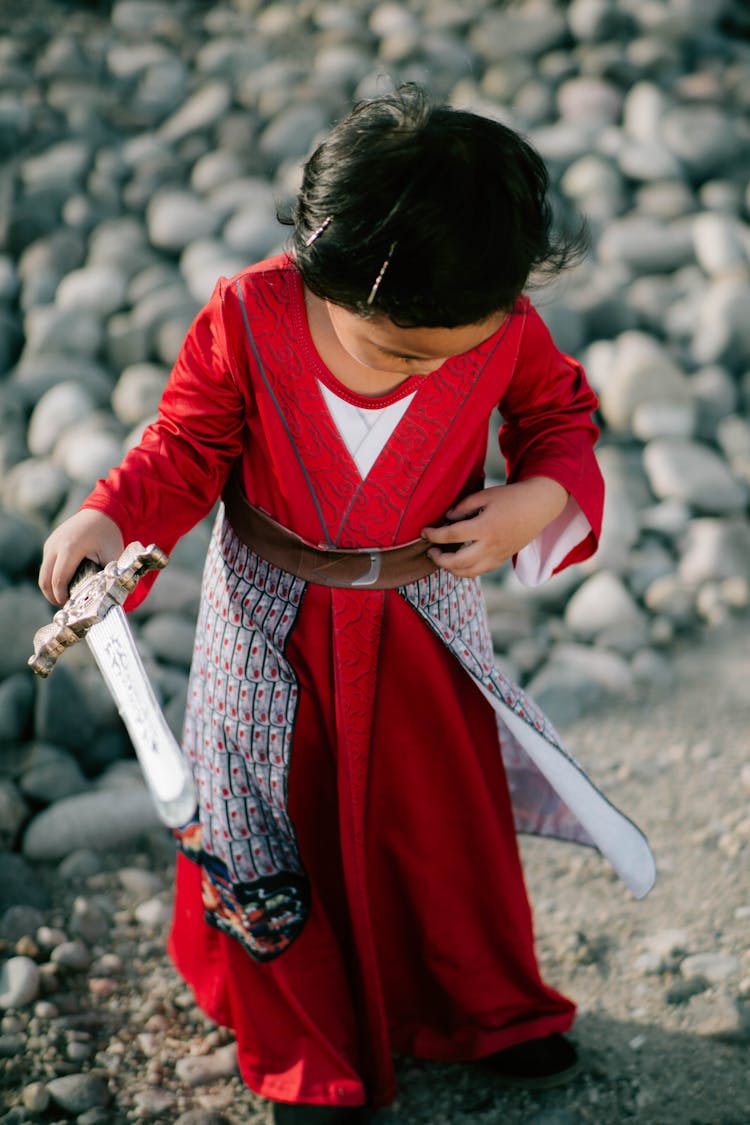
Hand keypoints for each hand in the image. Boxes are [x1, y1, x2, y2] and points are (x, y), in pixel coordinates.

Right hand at [39, 508, 124, 605]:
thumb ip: (108, 576)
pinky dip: (52, 577)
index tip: (69, 605)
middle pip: (45, 580)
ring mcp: (50, 543)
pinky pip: (46, 565)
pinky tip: (65, 583)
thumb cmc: (109, 534)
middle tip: (65, 605)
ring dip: (51, 587)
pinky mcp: (49, 543)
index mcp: (70, 548)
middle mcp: (55, 545)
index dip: (61, 597)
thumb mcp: (113, 555)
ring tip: (65, 596)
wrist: (101, 511)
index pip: (58, 580)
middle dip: (53, 596)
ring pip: (43, 573)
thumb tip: (107, 597)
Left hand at [421, 478, 567, 578]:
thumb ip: (463, 507)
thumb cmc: (511, 497)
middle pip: (457, 562)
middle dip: (439, 559)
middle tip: (430, 550)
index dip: (434, 535)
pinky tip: (459, 560)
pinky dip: (466, 569)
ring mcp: (497, 556)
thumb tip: (447, 519)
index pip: (452, 535)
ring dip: (451, 569)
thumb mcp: (485, 495)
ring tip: (442, 558)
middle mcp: (491, 546)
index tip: (424, 532)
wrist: (539, 507)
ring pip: (469, 573)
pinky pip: (480, 571)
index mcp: (485, 527)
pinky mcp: (502, 560)